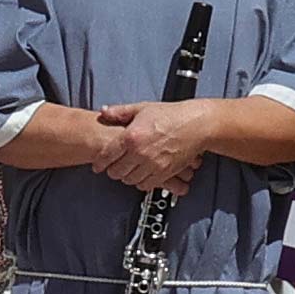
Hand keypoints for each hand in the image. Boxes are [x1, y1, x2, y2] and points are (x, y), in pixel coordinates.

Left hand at [92, 99, 209, 190]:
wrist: (197, 125)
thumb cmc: (172, 115)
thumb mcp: (142, 108)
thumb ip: (120, 112)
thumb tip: (103, 112)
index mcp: (131, 136)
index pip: (106, 156)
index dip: (99, 163)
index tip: (97, 166)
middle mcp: (140, 153)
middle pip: (116, 172)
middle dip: (113, 170)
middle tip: (114, 166)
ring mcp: (152, 165)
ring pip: (129, 180)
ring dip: (127, 176)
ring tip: (129, 169)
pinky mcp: (164, 173)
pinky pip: (145, 185)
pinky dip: (141, 182)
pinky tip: (142, 174)